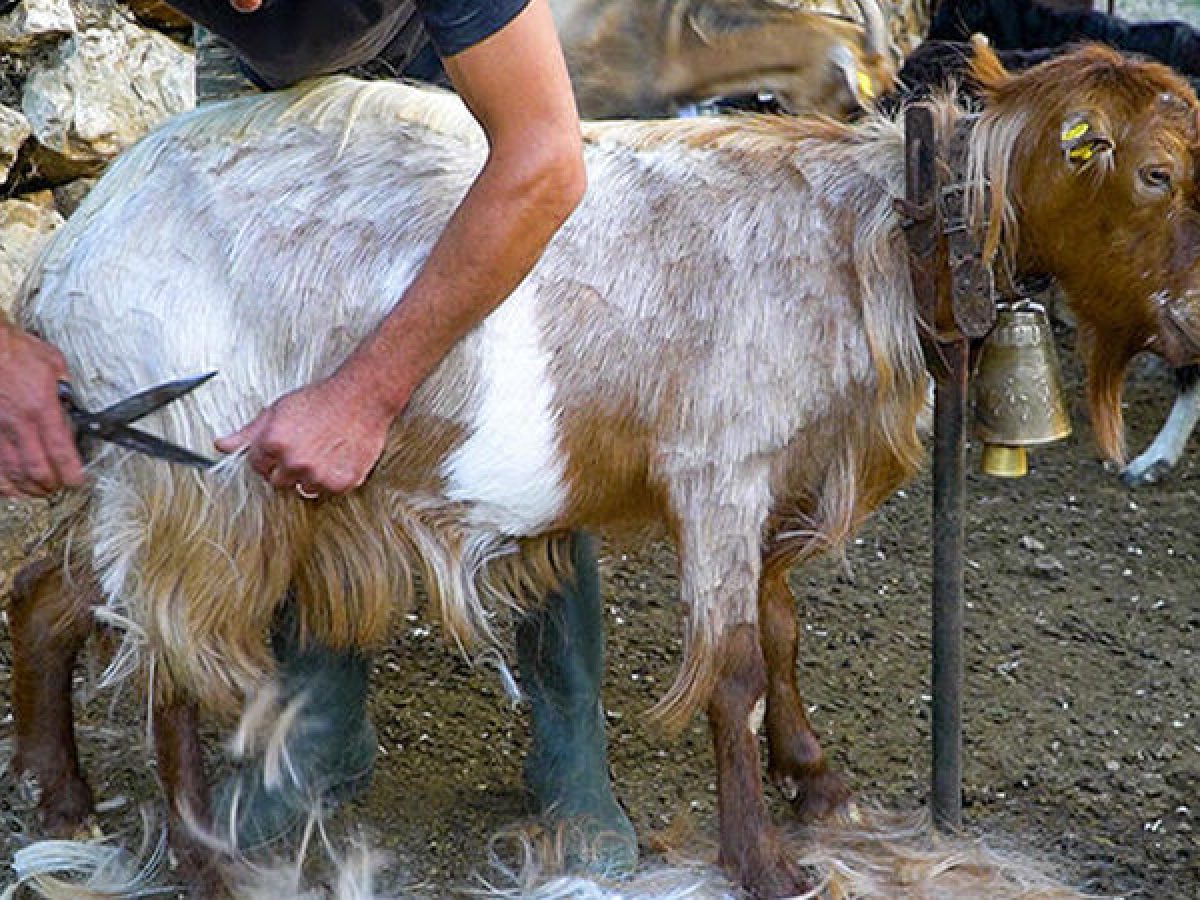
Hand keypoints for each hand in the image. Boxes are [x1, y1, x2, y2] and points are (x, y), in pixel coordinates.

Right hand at [0, 326, 85, 497]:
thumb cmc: (12, 349)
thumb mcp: (53, 363)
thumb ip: (65, 389)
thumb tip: (72, 405)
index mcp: (41, 407)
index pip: (61, 451)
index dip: (72, 472)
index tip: (78, 480)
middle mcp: (18, 423)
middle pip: (37, 469)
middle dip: (51, 485)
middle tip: (59, 487)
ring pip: (12, 472)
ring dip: (27, 487)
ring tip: (38, 491)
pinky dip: (1, 482)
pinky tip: (10, 487)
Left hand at [214, 372, 399, 497]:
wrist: (362, 396)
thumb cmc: (322, 400)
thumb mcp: (278, 410)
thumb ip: (248, 433)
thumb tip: (221, 446)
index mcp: (273, 443)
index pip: (258, 467)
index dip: (269, 457)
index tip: (283, 448)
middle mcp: (294, 462)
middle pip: (278, 482)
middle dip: (287, 469)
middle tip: (306, 449)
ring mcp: (319, 475)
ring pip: (304, 489)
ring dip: (310, 477)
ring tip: (323, 453)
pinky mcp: (342, 482)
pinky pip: (329, 491)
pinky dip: (333, 479)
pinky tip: (337, 458)